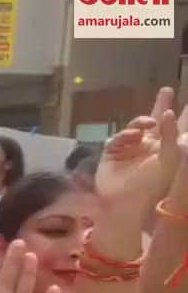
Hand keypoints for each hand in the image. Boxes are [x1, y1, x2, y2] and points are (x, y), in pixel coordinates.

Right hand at [95, 87, 184, 219]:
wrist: (126, 201)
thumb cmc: (153, 183)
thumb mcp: (169, 158)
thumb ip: (170, 134)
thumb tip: (167, 113)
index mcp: (166, 149)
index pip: (175, 127)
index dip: (181, 115)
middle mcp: (149, 146)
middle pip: (155, 121)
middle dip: (160, 105)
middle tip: (166, 90)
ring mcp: (130, 148)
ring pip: (135, 127)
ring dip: (142, 122)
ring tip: (148, 123)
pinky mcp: (112, 152)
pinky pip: (118, 138)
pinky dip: (125, 135)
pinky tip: (133, 137)